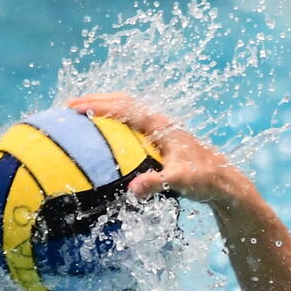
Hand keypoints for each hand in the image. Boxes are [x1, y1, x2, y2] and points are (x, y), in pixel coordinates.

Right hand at [66, 92, 253, 208]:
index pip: (125, 109)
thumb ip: (158, 183)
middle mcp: (159, 123)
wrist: (223, 181)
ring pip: (127, 111)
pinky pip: (130, 125)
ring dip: (103, 108)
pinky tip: (99, 136)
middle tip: (66, 106)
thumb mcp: (181, 182)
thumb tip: (134, 190)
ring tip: (77, 114)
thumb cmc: (204, 180)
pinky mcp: (159, 140)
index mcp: (161, 126)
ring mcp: (159, 130)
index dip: (98, 106)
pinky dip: (112, 123)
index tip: (73, 108)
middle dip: (95, 100)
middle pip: (123, 102)